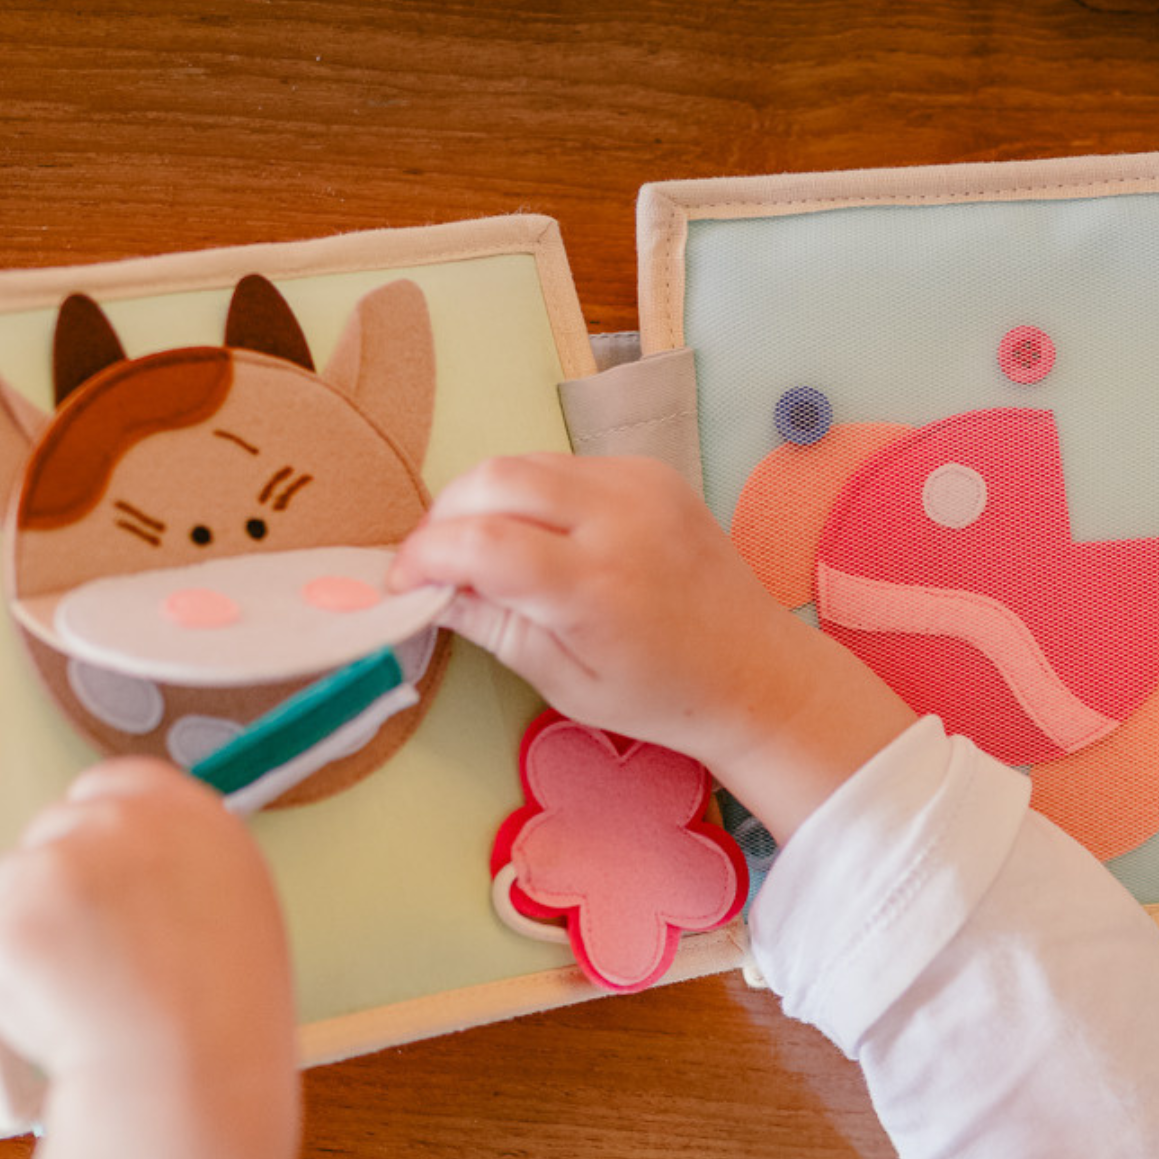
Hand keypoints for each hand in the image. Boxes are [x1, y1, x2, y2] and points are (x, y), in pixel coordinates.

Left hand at [0, 759, 297, 1117]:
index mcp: (189, 818)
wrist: (189, 1081)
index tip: (98, 876)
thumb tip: (126, 868)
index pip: (114, 786)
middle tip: (90, 955)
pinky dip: (9, 975)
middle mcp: (120, 824)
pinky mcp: (4, 916)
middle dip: (59, 884)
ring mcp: (55, 866)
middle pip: (57, 829)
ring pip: (16, 882)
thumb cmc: (226, 1015)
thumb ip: (178, 868)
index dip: (99, 832)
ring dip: (34, 930)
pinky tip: (60, 1011)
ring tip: (87, 995)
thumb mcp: (235, 908)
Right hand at [389, 453, 913, 842]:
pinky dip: (531, 493)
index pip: (480, 542)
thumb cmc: (661, 695)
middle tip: (431, 562)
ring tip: (475, 551)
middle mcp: (619, 519)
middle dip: (444, 515)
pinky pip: (564, 465)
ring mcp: (640, 485)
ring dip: (484, 499)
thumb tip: (433, 591)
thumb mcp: (566, 682)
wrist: (756, 670)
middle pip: (493, 478)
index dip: (425, 556)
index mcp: (595, 587)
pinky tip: (534, 537)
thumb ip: (497, 628)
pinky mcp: (650, 471)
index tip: (402, 582)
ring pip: (525, 462)